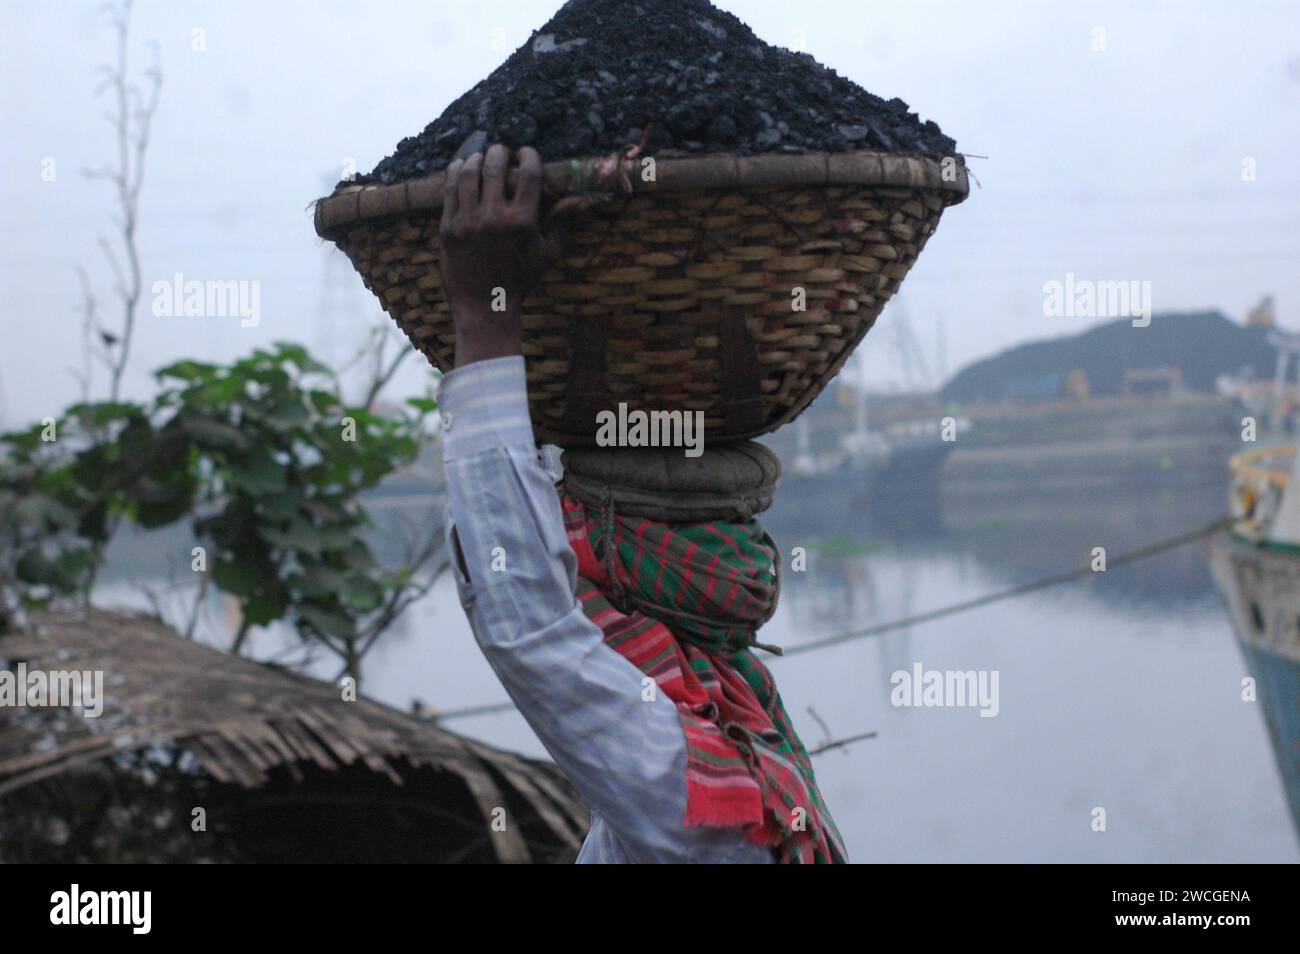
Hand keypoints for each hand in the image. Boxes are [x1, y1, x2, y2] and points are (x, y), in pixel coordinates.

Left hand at [439, 143, 547, 365]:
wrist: (485, 305)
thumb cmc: (521, 279)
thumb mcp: (547, 253)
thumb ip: (561, 223)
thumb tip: (580, 198)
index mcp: (522, 222)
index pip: (528, 174)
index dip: (529, 156)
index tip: (527, 152)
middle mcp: (494, 218)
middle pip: (495, 167)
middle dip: (500, 152)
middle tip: (503, 151)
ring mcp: (468, 222)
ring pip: (468, 173)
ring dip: (477, 158)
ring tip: (482, 156)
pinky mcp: (448, 227)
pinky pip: (449, 190)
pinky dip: (455, 172)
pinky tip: (462, 167)